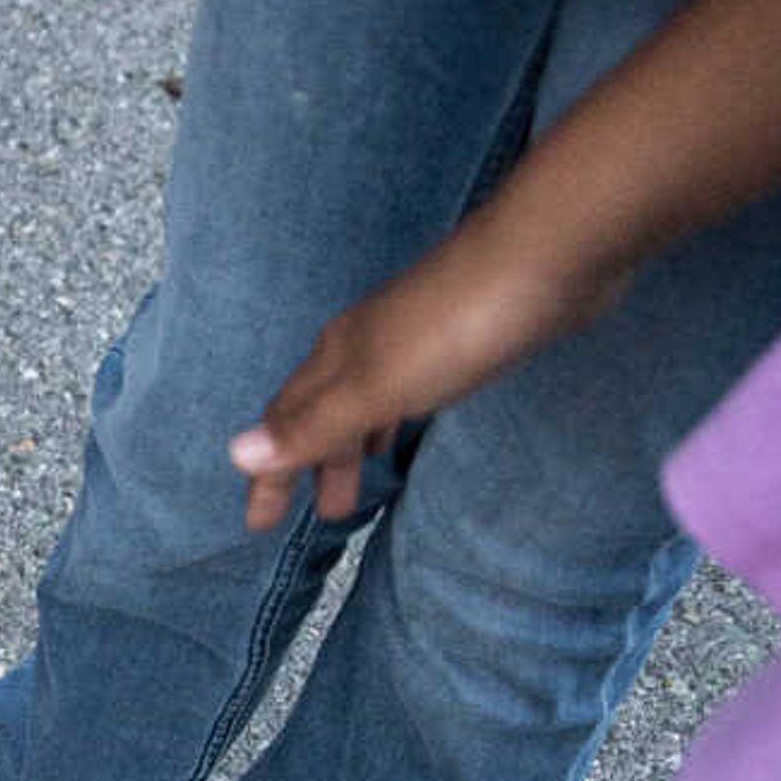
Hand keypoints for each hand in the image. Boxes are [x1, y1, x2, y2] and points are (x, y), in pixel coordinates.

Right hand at [230, 214, 631, 529]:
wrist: (544, 257)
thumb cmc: (456, 325)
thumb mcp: (376, 386)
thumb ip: (312, 424)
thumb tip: (236, 454)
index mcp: (337, 358)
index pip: (283, 422)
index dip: (268, 473)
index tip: (259, 523)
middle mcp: (362, 345)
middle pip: (318, 411)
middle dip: (309, 463)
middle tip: (323, 515)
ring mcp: (408, 338)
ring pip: (359, 400)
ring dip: (349, 442)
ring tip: (357, 480)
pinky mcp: (455, 335)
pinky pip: (400, 388)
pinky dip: (388, 417)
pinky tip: (407, 419)